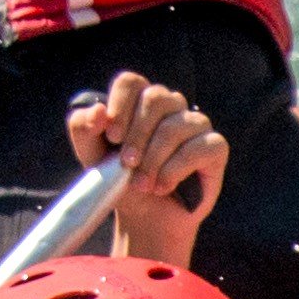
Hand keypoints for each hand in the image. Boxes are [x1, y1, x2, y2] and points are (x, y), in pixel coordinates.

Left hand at [64, 77, 229, 262]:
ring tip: (142, 184)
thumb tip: (98, 111)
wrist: (145, 216)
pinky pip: (198, 148)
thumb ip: (83, 129)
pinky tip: (163, 186)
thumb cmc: (120, 180)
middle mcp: (170, 106)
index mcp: (139, 100)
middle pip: (156, 98)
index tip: (113, 136)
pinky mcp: (215, 147)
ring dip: (153, 159)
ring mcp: (195, 124)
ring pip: (175, 126)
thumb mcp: (91, 156)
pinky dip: (175, 170)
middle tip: (126, 164)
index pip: (131, 82)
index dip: (121, 105)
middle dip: (137, 135)